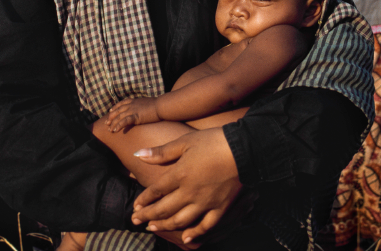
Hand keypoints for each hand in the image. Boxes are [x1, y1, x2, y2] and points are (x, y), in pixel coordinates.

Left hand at [107, 97, 160, 131]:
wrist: (162, 106)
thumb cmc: (158, 105)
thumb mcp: (148, 103)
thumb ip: (142, 105)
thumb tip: (143, 108)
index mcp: (134, 101)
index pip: (121, 103)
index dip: (115, 108)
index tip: (110, 112)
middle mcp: (131, 105)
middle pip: (117, 111)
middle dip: (111, 117)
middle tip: (106, 123)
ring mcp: (133, 110)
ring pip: (119, 117)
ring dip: (113, 124)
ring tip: (110, 130)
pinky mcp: (136, 117)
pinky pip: (124, 122)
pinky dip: (119, 126)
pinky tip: (115, 130)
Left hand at [132, 128, 242, 244]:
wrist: (245, 149)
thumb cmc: (213, 141)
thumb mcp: (185, 142)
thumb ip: (161, 152)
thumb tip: (138, 154)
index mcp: (180, 174)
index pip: (155, 191)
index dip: (144, 200)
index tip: (135, 206)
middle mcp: (190, 192)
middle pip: (163, 209)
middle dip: (147, 216)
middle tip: (135, 221)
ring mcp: (206, 202)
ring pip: (180, 220)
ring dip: (164, 226)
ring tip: (153, 228)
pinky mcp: (221, 208)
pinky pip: (205, 226)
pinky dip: (194, 234)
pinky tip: (185, 238)